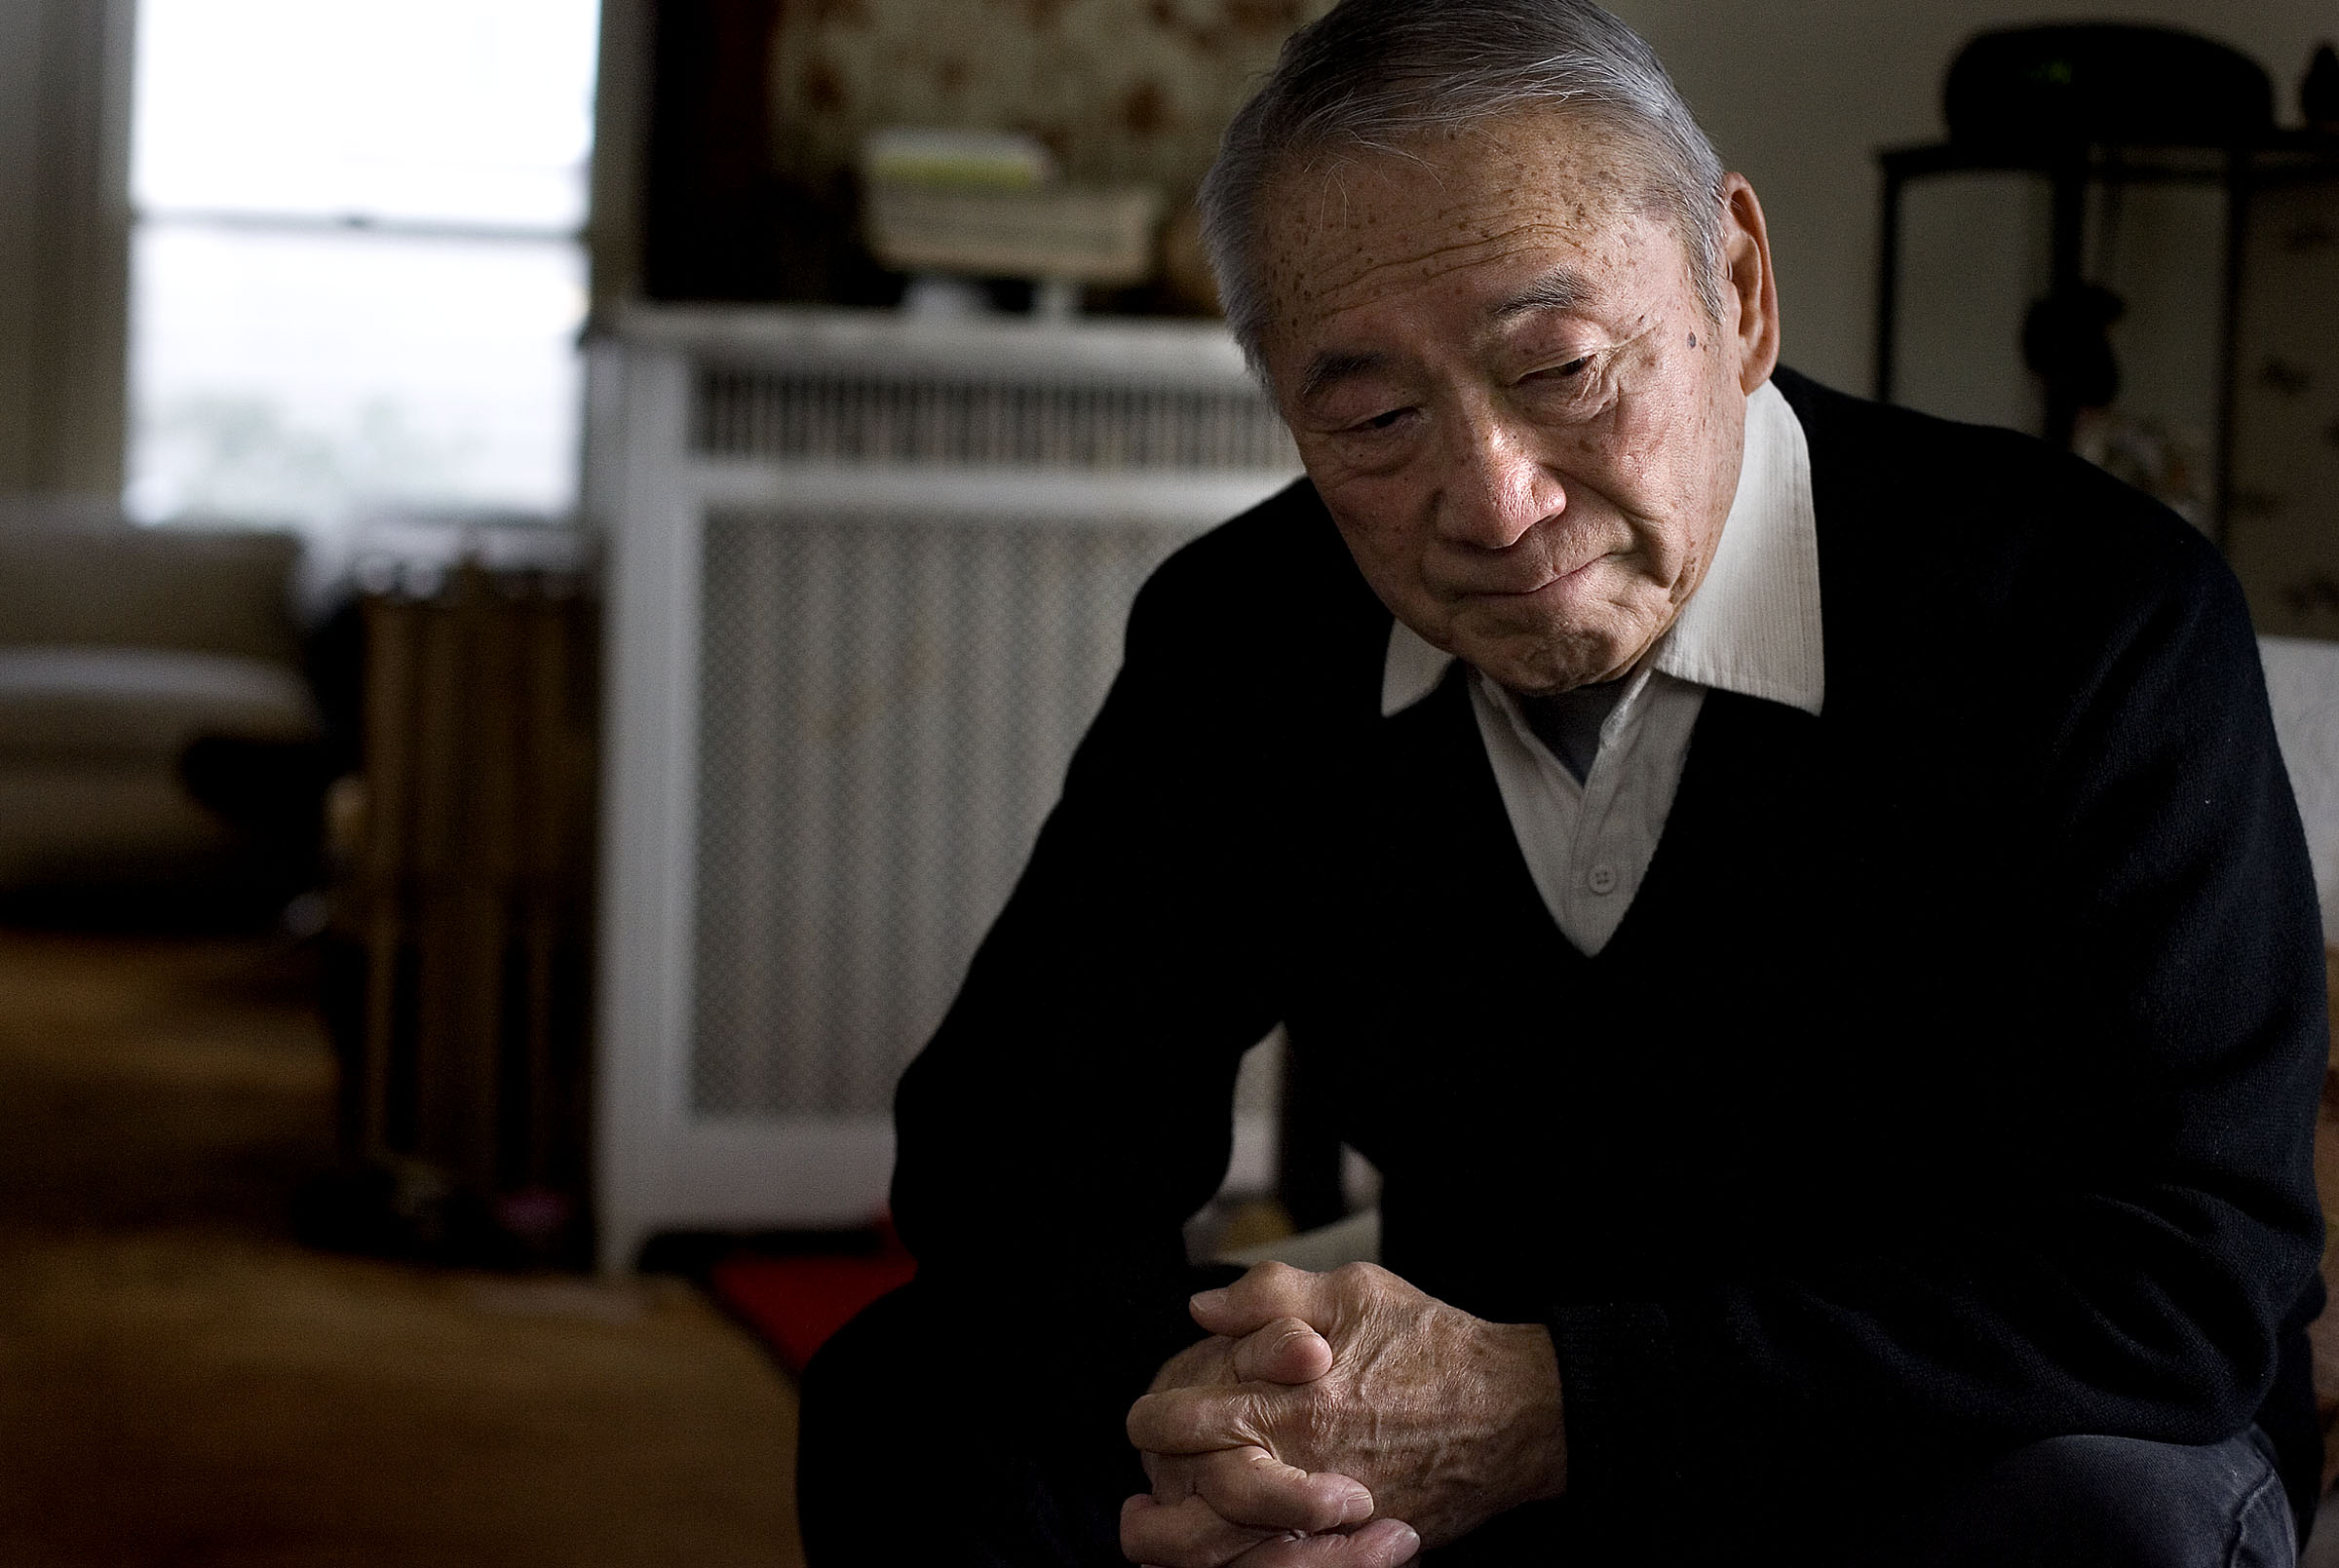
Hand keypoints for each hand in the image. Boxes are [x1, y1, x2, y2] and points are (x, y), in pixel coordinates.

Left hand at [1127, 1262, 1565, 1553]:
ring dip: (1187, 1547)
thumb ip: (1269, 1296)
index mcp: (1286, 1404)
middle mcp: (1298, 1468)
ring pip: (1229, 1556)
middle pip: (1191, 1508)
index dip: (1152, 1419)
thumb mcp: (1353, 1292)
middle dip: (1157, 1500)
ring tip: (1162, 1535)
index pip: (1181, 1423)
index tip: (1149, 1418)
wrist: (1514, 1412)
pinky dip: (1252, 1565)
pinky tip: (1234, 1552)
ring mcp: (1327, 1518)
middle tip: (1142, 1499)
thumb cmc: (1433, 1345)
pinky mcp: (1357, 1545)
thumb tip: (1202, 1311)